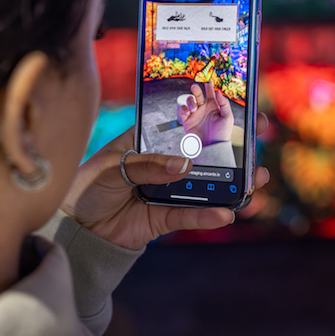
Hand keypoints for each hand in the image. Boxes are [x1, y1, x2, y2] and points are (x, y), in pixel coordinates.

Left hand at [60, 113, 270, 250]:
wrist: (75, 227)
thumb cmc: (88, 184)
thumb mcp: (113, 166)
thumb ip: (148, 165)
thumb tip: (184, 166)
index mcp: (150, 140)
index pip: (185, 124)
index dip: (211, 115)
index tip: (238, 108)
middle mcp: (164, 163)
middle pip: (203, 154)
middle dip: (233, 149)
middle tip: (259, 142)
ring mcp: (168, 190)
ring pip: (205, 186)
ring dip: (231, 184)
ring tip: (255, 180)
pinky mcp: (166, 217)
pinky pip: (190, 215)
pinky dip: (206, 216)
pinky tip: (225, 214)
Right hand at [178, 81, 233, 145]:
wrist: (211, 148)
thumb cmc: (221, 135)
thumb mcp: (228, 117)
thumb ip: (224, 103)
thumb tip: (218, 92)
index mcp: (214, 107)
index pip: (211, 92)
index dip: (208, 85)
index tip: (206, 77)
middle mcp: (204, 109)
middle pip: (198, 94)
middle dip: (196, 89)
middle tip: (195, 86)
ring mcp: (195, 114)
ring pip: (189, 101)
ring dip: (190, 101)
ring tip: (194, 107)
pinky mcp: (188, 121)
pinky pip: (182, 110)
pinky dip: (183, 109)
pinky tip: (188, 112)